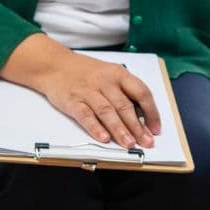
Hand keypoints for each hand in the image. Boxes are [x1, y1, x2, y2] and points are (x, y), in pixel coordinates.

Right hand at [34, 50, 160, 148]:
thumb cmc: (86, 72)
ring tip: (129, 144)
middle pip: (125, 106)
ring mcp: (88, 91)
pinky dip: (95, 128)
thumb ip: (124, 91)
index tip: (156, 128)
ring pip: (107, 112)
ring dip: (120, 130)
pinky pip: (86, 116)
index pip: (141, 92)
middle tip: (146, 142)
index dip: (151, 112)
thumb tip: (142, 116)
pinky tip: (104, 138)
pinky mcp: (72, 101)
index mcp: (119, 73)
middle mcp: (105, 81)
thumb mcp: (109, 73)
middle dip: (138, 127)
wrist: (54, 65)